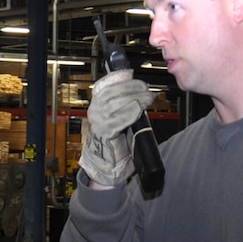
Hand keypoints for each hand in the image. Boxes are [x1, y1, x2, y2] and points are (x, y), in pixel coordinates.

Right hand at [81, 70, 155, 188]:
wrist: (106, 162)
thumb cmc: (114, 138)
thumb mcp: (118, 115)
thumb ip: (124, 102)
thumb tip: (139, 89)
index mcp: (96, 103)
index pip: (106, 86)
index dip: (121, 81)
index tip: (136, 79)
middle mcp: (94, 111)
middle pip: (112, 94)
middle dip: (132, 89)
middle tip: (147, 90)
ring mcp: (97, 122)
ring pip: (115, 105)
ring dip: (135, 99)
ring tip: (147, 98)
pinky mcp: (103, 134)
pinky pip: (117, 120)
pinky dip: (130, 113)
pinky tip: (138, 110)